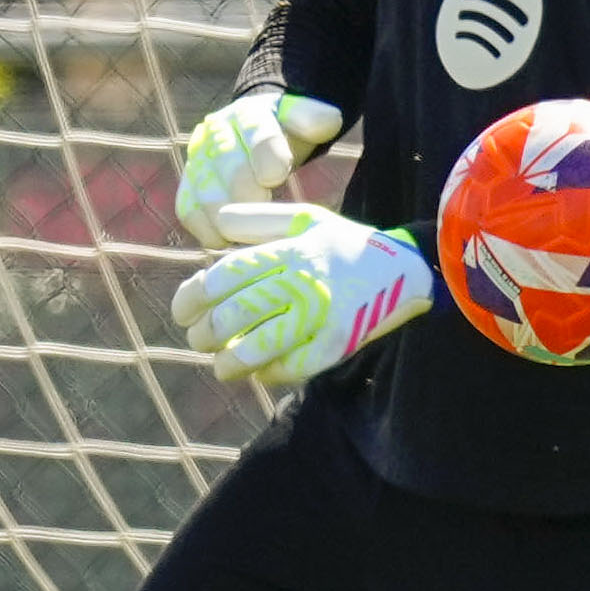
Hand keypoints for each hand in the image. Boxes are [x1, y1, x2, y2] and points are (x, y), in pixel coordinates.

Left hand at [171, 203, 431, 383]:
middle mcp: (304, 280)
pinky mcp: (338, 343)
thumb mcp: (306, 218)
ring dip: (231, 361)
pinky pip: (293, 365)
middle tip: (196, 340)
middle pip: (239, 311)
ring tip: (219, 367)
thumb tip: (213, 223)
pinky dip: (269, 372)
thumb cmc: (346, 244)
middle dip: (207, 332)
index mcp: (292, 248)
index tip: (182, 311)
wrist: (407, 269)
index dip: (195, 295)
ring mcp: (322, 314)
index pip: (229, 274)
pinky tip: (257, 372)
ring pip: (262, 344)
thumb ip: (258, 220)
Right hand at [174, 91, 344, 247]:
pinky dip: (205, 229)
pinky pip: (188, 210)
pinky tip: (226, 242)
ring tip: (248, 235)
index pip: (256, 130)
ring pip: (204, 190)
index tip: (276, 176)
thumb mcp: (303, 121)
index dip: (265, 154)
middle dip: (246, 191)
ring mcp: (198, 161)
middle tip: (264, 213)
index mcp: (248, 113)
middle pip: (227, 165)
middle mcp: (216, 134)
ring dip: (225, 216)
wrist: (256, 136)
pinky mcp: (189, 187)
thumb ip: (315, 119)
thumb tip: (327, 122)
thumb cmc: (286, 133)